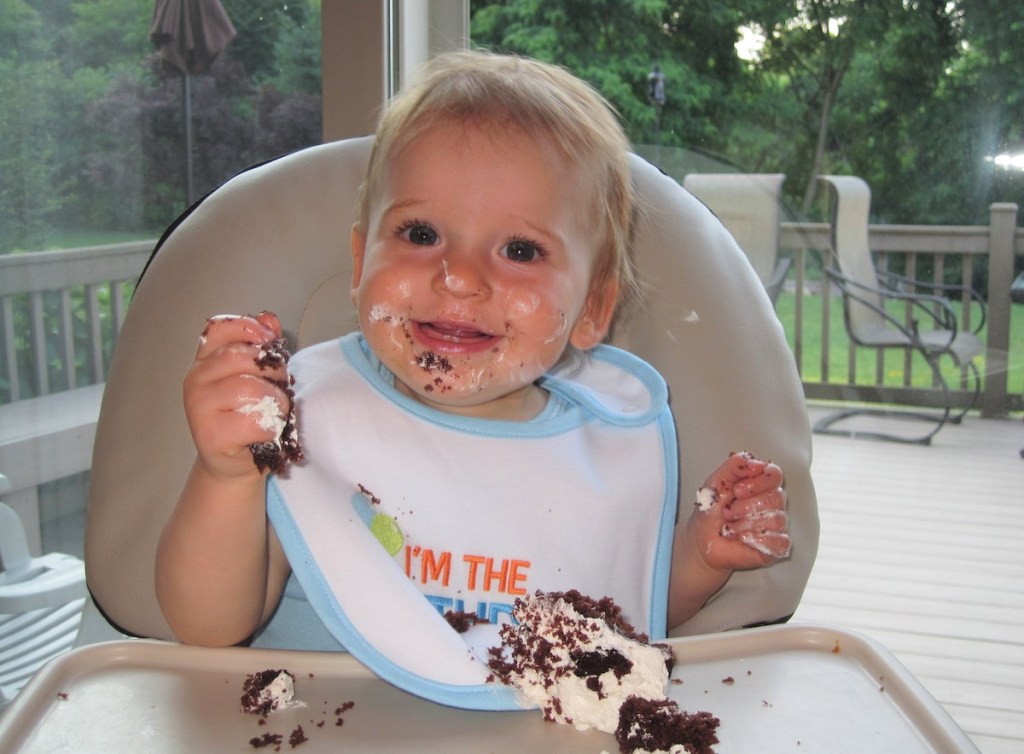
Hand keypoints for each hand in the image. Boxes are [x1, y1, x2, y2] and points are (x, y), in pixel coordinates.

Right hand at [183, 311, 291, 481]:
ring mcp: (199, 407)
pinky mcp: (211, 434)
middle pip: (242, 357)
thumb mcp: (256, 377)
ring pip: (250, 389)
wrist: (234, 463)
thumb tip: (268, 319)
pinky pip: (255, 420)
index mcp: (204, 360)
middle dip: (273, 371)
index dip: (249, 328)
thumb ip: (261, 347)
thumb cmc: (248, 416)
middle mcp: (195, 380)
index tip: (270, 341)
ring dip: (276, 402)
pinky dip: (271, 426)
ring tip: (275, 414)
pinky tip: (266, 433)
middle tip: (279, 390)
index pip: (220, 328)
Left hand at [688, 451, 790, 571]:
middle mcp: (772, 503)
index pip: (775, 475)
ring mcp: (776, 525)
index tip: (737, 490)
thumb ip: (734, 466)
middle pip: (777, 497)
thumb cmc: (711, 510)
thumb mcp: (716, 482)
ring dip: (746, 524)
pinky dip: (757, 539)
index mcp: (761, 484)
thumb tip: (756, 463)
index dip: (757, 481)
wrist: (701, 538)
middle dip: (747, 505)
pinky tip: (743, 539)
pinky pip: (780, 541)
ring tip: (731, 527)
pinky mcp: (776, 546)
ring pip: (777, 520)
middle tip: (729, 512)